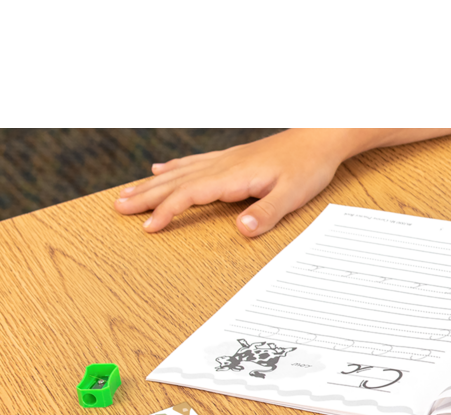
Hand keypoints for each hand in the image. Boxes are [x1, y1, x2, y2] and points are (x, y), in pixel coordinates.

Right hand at [114, 128, 355, 236]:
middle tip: (118, 208)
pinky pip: (195, 163)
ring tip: (127, 193)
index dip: (167, 211)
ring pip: (180, 172)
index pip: (190, 194)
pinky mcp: (233, 158)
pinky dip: (174, 169)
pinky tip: (160, 170)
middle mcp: (223, 165)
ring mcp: (226, 160)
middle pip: (176, 181)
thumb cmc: (308, 167)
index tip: (148, 227)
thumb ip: (267, 213)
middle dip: (146, 196)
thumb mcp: (293, 195)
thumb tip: (240, 229)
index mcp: (234, 176)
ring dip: (152, 184)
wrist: (319, 137)